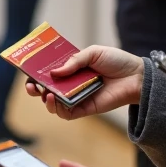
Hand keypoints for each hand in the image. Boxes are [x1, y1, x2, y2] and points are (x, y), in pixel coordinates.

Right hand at [24, 46, 143, 119]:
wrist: (137, 77)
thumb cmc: (117, 61)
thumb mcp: (93, 53)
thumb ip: (74, 61)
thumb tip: (54, 72)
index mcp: (72, 69)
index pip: (49, 72)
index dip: (37, 72)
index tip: (28, 71)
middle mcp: (72, 84)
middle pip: (47, 89)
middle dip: (35, 88)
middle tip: (31, 86)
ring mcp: (77, 97)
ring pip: (54, 103)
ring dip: (45, 100)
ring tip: (45, 94)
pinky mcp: (85, 109)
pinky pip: (67, 113)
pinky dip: (58, 109)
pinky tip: (55, 101)